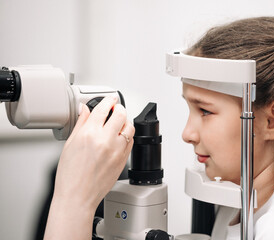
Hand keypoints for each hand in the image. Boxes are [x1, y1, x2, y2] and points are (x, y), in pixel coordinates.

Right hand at [44, 96, 133, 238]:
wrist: (78, 196)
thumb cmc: (70, 175)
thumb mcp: (70, 144)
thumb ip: (81, 124)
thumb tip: (85, 109)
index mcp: (90, 134)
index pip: (103, 108)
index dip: (108, 100)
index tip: (110, 98)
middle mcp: (106, 140)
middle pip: (121, 114)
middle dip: (119, 108)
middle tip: (116, 108)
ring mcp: (117, 150)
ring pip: (130, 127)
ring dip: (126, 121)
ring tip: (120, 122)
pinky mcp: (124, 160)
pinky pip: (131, 141)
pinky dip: (128, 135)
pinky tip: (121, 136)